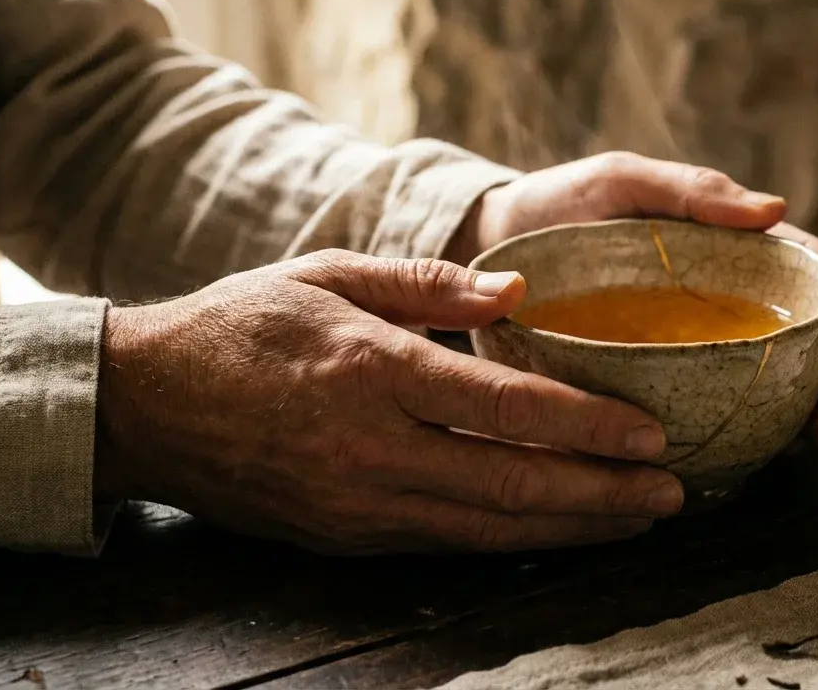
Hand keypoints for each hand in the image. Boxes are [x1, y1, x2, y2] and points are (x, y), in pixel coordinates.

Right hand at [94, 251, 684, 553]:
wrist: (145, 405)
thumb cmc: (243, 324)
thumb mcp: (331, 273)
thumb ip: (429, 282)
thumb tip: (518, 289)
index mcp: (375, 369)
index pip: (507, 406)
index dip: (589, 426)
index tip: (652, 434)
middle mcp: (373, 446)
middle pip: (514, 483)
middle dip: (604, 494)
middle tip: (673, 493)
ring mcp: (359, 502)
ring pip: (489, 528)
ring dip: (572, 529)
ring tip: (637, 522)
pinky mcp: (347, 536)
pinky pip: (448, 545)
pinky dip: (514, 542)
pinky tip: (558, 533)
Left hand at [448, 152, 817, 443]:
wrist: (490, 252)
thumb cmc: (558, 206)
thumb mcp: (622, 181)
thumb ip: (690, 189)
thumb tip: (774, 210)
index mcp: (719, 246)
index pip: (797, 267)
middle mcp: (715, 299)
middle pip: (795, 331)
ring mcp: (688, 343)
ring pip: (766, 377)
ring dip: (803, 406)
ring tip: (816, 437)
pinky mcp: (655, 382)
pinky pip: (713, 408)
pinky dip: (750, 428)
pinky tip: (765, 451)